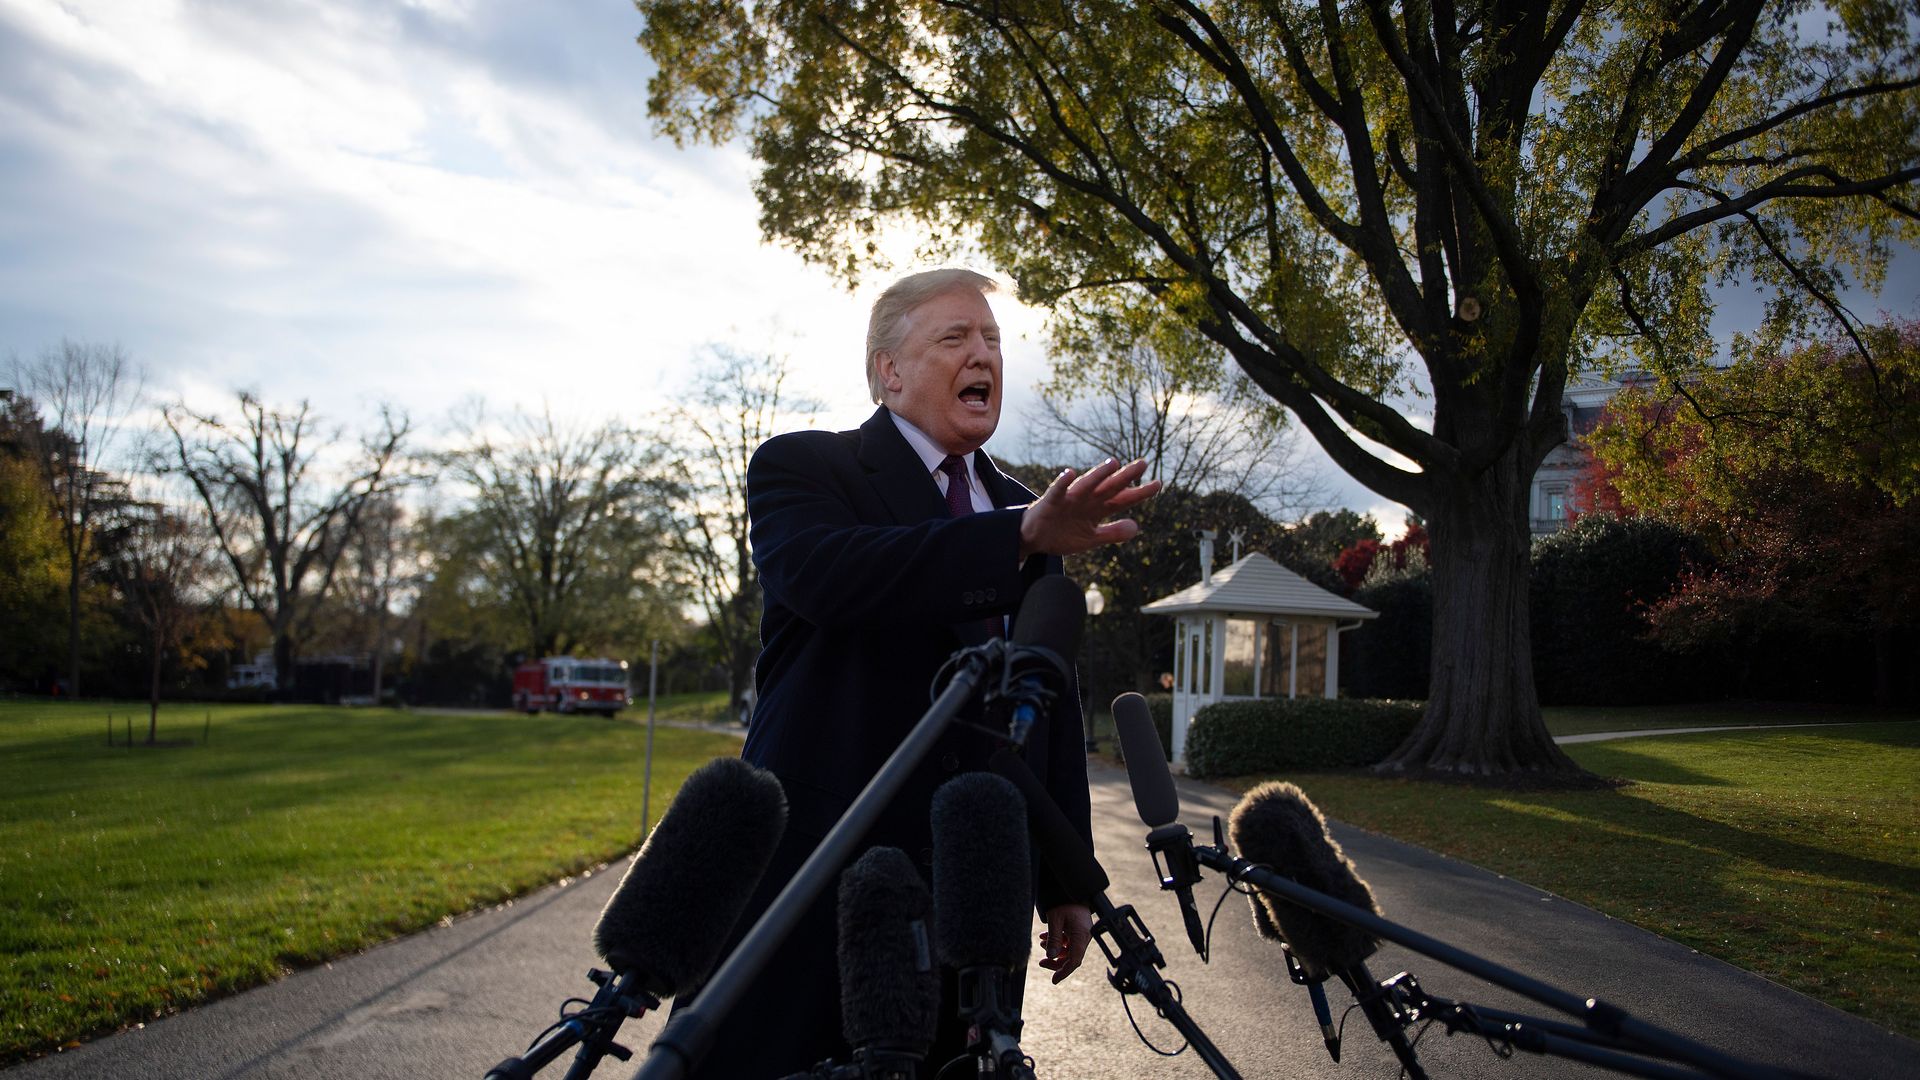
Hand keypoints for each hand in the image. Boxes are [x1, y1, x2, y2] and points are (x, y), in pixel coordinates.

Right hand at [1018, 458, 1161, 560]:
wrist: (1034, 539)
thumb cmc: (1063, 534)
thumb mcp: (1091, 539)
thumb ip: (1112, 533)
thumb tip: (1136, 527)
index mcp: (1098, 509)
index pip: (1122, 499)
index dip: (1139, 493)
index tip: (1158, 484)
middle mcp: (1087, 500)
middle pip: (1109, 487)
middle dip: (1125, 477)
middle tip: (1143, 464)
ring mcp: (1070, 499)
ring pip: (1087, 485)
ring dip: (1099, 475)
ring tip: (1113, 464)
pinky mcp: (1051, 502)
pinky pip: (1058, 491)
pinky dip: (1063, 483)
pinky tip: (1070, 473)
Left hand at [1038, 903, 1092, 983]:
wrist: (1072, 889)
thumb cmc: (1065, 902)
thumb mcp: (1055, 920)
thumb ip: (1053, 939)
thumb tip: (1050, 957)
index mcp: (1081, 935)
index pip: (1074, 960)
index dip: (1064, 972)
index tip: (1054, 980)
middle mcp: (1084, 937)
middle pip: (1071, 958)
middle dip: (1055, 961)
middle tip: (1041, 962)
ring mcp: (1081, 934)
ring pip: (1068, 950)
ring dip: (1054, 950)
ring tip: (1042, 942)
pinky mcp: (1078, 931)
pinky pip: (1068, 942)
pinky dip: (1057, 942)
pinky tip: (1045, 937)